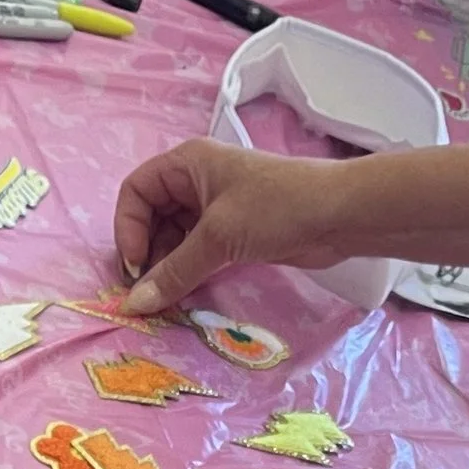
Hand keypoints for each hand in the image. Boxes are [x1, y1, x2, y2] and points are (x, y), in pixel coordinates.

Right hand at [112, 137, 344, 316]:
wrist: (340, 216)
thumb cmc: (276, 207)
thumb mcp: (218, 236)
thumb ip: (174, 271)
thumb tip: (134, 304)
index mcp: (187, 164)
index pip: (136, 191)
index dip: (128, 228)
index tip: (136, 266)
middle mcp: (197, 182)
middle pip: (152, 218)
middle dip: (147, 252)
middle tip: (149, 291)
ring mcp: (217, 208)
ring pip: (176, 239)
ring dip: (169, 268)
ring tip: (169, 298)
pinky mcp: (236, 233)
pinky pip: (199, 253)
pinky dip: (190, 272)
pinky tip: (188, 295)